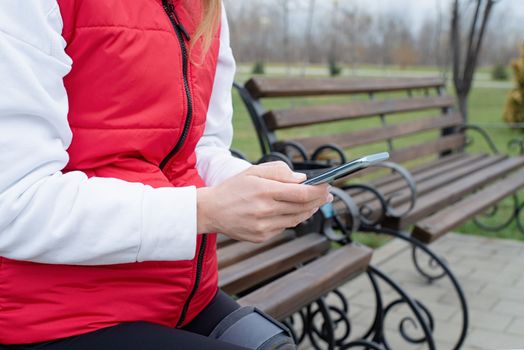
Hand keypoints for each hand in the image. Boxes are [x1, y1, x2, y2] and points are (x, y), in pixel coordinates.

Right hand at [197, 161, 332, 242]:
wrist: (210, 211)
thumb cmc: (233, 188)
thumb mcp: (253, 171)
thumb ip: (279, 172)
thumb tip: (302, 179)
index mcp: (265, 191)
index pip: (301, 193)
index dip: (318, 191)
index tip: (328, 186)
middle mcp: (266, 211)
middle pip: (302, 208)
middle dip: (318, 200)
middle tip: (328, 195)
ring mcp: (264, 227)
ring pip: (296, 219)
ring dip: (309, 211)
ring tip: (316, 203)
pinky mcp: (261, 237)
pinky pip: (284, 227)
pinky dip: (292, 218)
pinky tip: (294, 211)